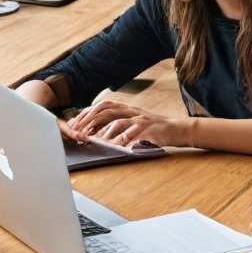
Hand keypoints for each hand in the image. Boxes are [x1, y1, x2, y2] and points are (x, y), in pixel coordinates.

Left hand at [69, 98, 189, 147]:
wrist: (176, 129)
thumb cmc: (152, 129)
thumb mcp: (133, 124)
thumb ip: (116, 126)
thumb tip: (95, 134)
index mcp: (126, 108)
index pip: (102, 106)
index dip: (87, 113)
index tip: (74, 123)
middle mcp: (131, 111)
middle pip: (106, 110)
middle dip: (90, 121)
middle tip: (79, 132)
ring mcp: (140, 119)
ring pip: (119, 122)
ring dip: (105, 132)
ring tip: (96, 141)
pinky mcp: (149, 129)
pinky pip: (135, 133)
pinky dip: (125, 140)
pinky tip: (117, 146)